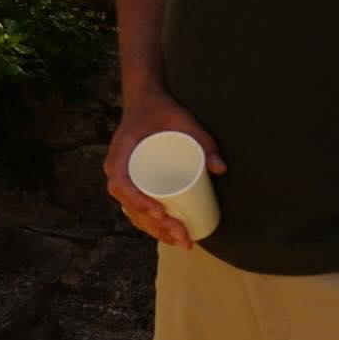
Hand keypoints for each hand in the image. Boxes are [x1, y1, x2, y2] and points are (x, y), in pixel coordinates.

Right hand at [104, 88, 224, 248]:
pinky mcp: (135, 181)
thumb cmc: (160, 109)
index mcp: (120, 152)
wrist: (146, 98)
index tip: (161, 212)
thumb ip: (202, 139)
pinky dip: (151, 225)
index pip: (121, 184)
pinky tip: (170, 236)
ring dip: (155, 231)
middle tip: (182, 235)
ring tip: (183, 241)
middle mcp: (118, 168)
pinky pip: (136, 208)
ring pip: (133, 212)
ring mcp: (125, 177)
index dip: (138, 202)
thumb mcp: (181, 119)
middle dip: (155, 226)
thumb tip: (220, 168)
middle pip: (129, 206)